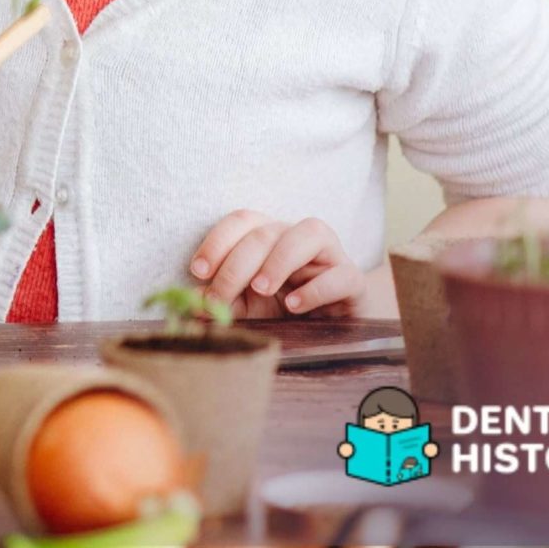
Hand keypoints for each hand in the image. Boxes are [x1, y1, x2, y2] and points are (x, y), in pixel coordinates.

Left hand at [189, 210, 366, 317]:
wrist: (331, 327)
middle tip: (219, 297)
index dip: (217, 242)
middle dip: (237, 265)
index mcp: (269, 234)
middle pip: (266, 232)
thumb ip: (224, 301)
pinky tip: (295, 306)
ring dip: (279, 261)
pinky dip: (316, 289)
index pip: (242, 220)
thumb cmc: (283, 308)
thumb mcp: (248, 305)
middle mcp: (297, 235)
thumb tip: (194, 304)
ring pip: (309, 234)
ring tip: (260, 289)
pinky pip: (341, 275)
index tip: (198, 271)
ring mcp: (330, 254)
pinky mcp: (354, 279)